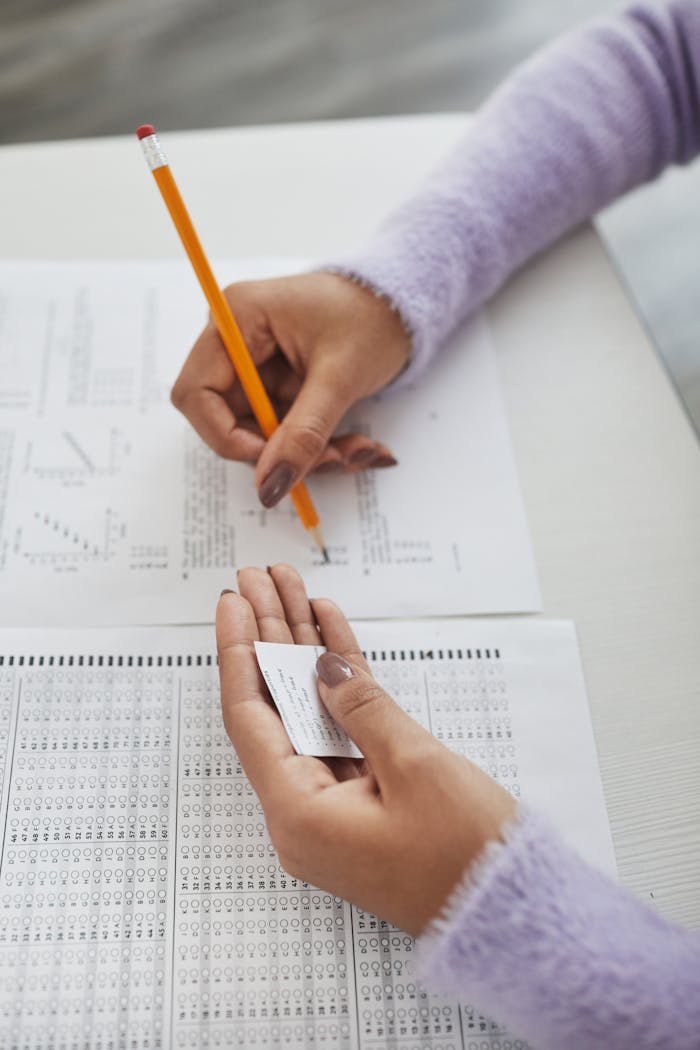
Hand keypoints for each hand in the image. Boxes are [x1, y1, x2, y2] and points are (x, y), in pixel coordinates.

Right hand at [172, 272, 410, 507]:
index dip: (226, 436)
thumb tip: (270, 485)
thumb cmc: (370, 316)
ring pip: (260, 437)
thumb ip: (304, 433)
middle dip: (279, 453)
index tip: (272, 462)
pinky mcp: (276, 388)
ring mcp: (255, 368)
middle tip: (334, 459)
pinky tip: (359, 446)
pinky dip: (319, 448)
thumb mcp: (340, 376)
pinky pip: (283, 434)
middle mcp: (235, 343)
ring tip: (360, 451)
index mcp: (237, 318)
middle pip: (228, 422)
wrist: (400, 303)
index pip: (197, 393)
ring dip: (309, 456)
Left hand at [216, 564, 515, 935]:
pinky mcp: (366, 799)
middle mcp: (305, 811)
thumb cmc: (467, 859)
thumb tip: (323, 668)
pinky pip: (342, 729)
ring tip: (293, 592)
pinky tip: (332, 635)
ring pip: (308, 711)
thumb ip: (362, 708)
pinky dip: (341, 684)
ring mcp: (335, 805)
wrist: (512, 917)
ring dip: (302, 652)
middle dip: (269, 638)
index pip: (250, 716)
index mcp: (299, 814)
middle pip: (275, 705)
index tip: (234, 600)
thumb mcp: (414, 768)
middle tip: (261, 581)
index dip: (239, 650)